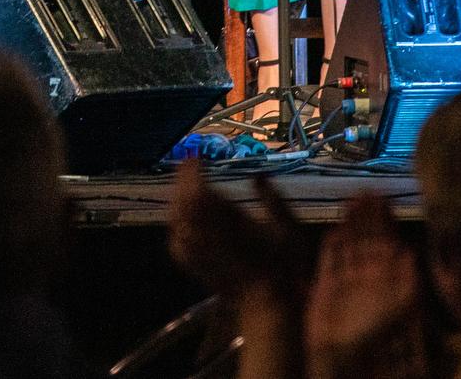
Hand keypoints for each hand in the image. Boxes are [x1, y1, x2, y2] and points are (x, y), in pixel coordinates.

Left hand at [167, 161, 298, 295]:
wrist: (264, 304)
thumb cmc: (281, 267)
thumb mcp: (286, 229)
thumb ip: (273, 200)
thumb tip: (259, 176)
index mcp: (229, 223)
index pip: (200, 190)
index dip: (194, 171)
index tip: (198, 156)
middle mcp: (206, 235)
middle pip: (183, 200)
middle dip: (184, 178)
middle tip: (188, 162)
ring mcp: (193, 250)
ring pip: (175, 215)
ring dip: (178, 194)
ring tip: (185, 180)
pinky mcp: (188, 262)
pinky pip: (174, 234)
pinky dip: (175, 217)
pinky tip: (181, 210)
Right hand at [303, 195, 427, 378]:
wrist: (343, 358)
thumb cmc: (374, 335)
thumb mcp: (400, 309)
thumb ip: (407, 283)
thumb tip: (411, 252)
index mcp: (387, 278)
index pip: (387, 241)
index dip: (386, 220)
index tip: (384, 198)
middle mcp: (368, 276)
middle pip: (368, 238)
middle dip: (368, 216)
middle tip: (366, 191)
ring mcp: (347, 280)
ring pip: (349, 244)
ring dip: (351, 224)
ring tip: (350, 201)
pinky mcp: (325, 287)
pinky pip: (329, 260)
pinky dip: (332, 246)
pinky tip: (335, 230)